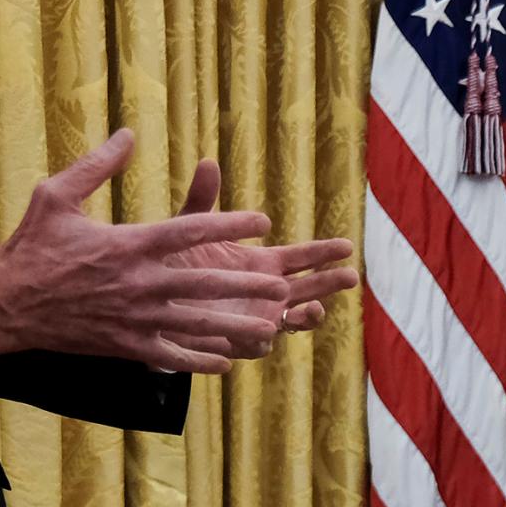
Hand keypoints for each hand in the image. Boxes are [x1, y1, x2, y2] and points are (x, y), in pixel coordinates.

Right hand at [0, 130, 291, 373]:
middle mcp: (138, 283)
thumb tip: (128, 135)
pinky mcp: (126, 345)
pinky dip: (200, 359)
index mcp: (128, 245)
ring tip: (270, 326)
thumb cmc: (32, 246)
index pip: (190, 230)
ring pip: (196, 323)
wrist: (7, 303)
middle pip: (205, 283)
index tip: (261, 221)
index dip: (230, 224)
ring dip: (236, 323)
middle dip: (247, 284)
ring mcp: (134, 318)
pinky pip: (171, 355)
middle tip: (283, 285)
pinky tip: (226, 358)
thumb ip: (97, 166)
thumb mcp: (56, 195)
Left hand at [158, 158, 358, 360]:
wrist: (155, 301)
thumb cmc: (177, 262)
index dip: (325, 252)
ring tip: (314, 308)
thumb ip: (202, 199)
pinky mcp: (238, 341)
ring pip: (292, 321)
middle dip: (330, 283)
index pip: (303, 258)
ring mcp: (258, 319)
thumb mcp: (189, 228)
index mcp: (264, 265)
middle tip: (350, 275)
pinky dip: (263, 339)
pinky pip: (257, 345)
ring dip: (308, 316)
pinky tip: (266, 332)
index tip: (346, 246)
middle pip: (310, 289)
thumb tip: (207, 161)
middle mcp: (269, 293)